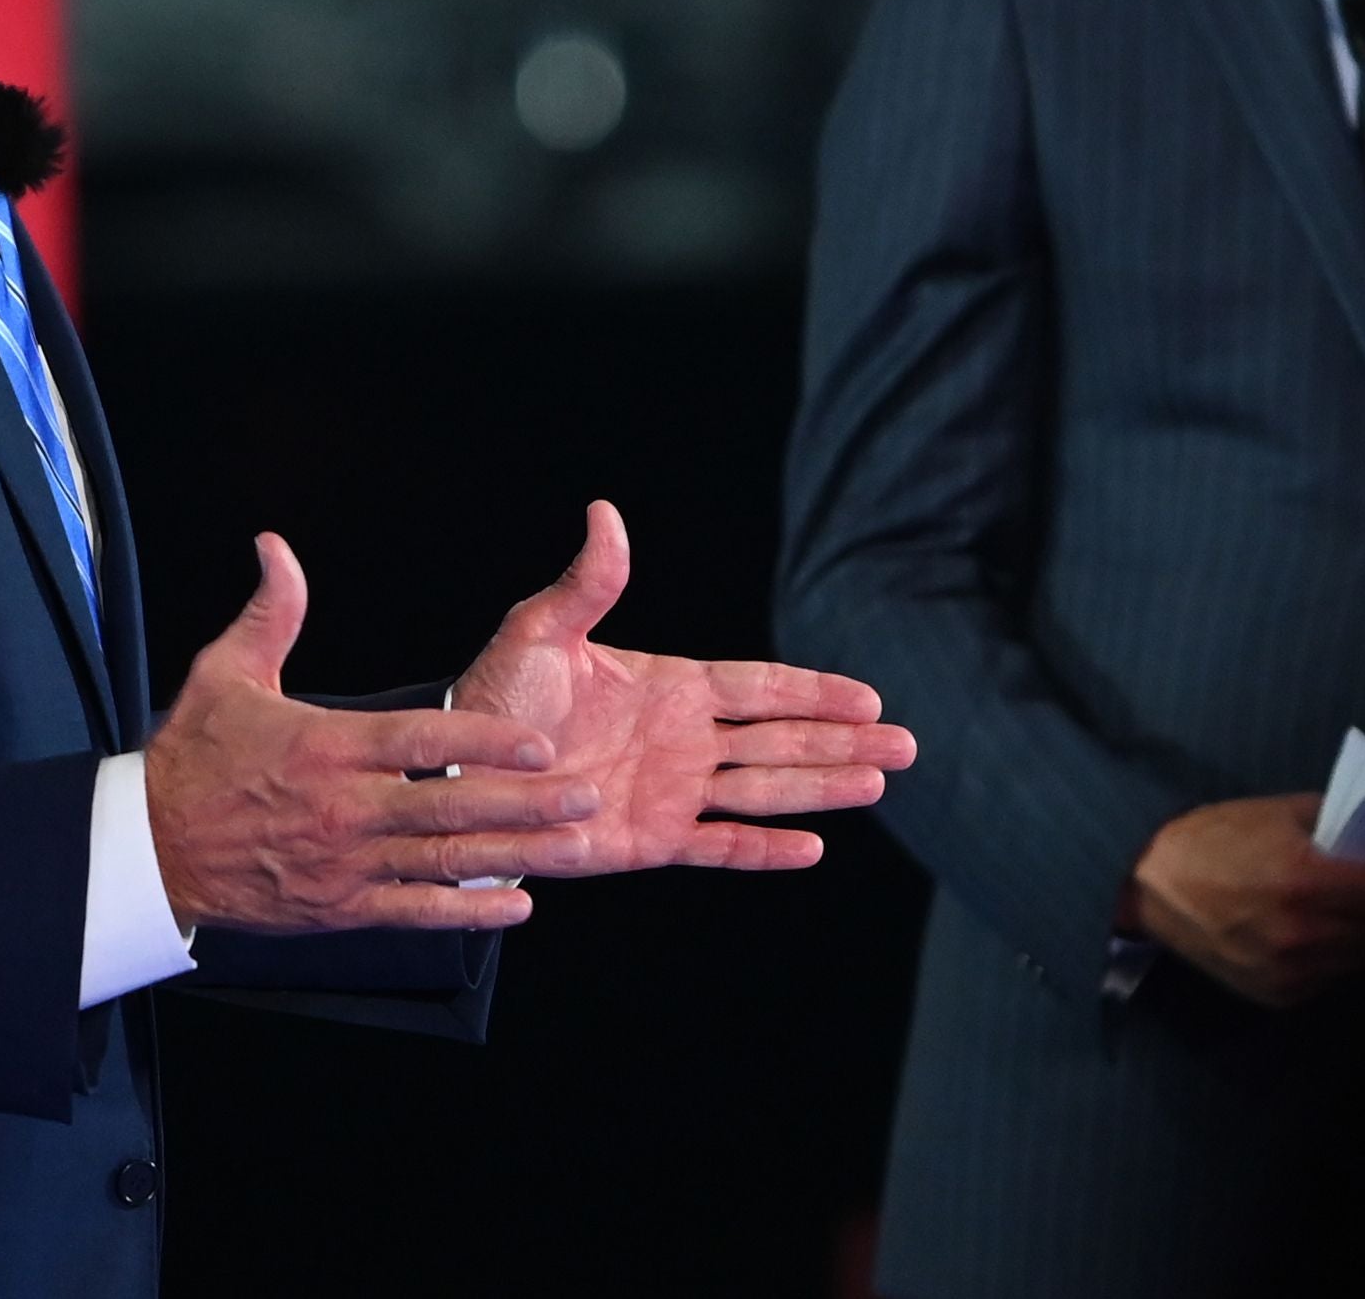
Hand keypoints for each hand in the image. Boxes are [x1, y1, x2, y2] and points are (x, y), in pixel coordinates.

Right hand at [146, 534, 601, 931]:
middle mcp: (344, 808)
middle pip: (449, 804)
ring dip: (514, 854)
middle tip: (585, 794)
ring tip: (571, 845)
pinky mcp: (340, 906)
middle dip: (524, 802)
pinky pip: (414, 911)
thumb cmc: (192, 757)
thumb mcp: (225, 673)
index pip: (420, 741)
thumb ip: (270, 613)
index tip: (538, 741)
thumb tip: (277, 546)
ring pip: (444, 860)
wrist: (149, 850)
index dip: (485, 740)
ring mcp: (345, 863)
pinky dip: (466, 909)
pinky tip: (515, 902)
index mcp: (326, 746)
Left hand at [450, 500, 916, 874]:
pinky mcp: (651, 840)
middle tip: (906, 744)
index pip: (758, 687)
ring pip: (764, 790)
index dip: (813, 691)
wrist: (458, 773)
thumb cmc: (495, 696)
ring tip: (877, 782)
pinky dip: (763, 850)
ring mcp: (672, 791)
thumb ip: (587, 584)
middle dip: (842, 740)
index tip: (868, 696)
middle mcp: (683, 740)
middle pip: (780, 739)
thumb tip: (605, 514)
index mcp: (669, 686)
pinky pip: (719, 845)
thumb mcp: (539, 633)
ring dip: (821, 788)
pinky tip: (812, 849)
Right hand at [1120, 793, 1364, 1008]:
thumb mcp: (1281, 813)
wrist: (1146, 882)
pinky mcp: (1279, 995)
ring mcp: (1292, 971)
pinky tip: (1343, 933)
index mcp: (1308, 879)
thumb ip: (1342, 827)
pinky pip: (1338, 976)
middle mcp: (1306, 934)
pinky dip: (1350, 955)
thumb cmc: (1215, 836)